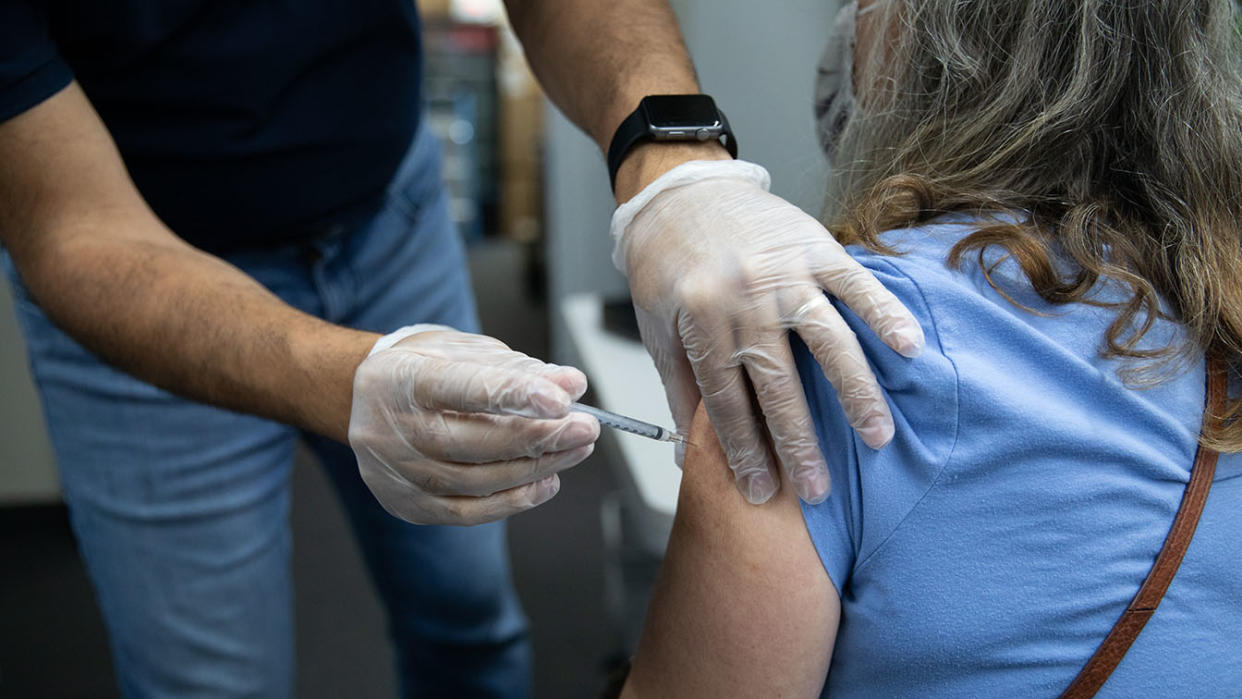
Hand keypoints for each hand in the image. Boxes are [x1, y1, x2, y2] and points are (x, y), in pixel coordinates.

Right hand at [349, 325, 599, 524]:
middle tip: (586, 427)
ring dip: (537, 467)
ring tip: (576, 449)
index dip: (516, 394)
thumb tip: (571, 387)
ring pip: (478, 481)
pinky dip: (514, 500)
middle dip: (540, 436)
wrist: (359, 399)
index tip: (562, 399)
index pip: (464, 388)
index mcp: (403, 379)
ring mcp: (398, 472)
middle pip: (475, 442)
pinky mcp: (408, 504)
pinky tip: (547, 482)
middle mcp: (394, 429)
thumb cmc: (419, 369)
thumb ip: (516, 369)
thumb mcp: (462, 350)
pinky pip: (468, 512)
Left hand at [612, 160, 923, 505]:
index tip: (762, 491)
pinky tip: (908, 347)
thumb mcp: (658, 328)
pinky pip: (855, 284)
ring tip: (877, 435)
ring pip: (827, 341)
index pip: (727, 402)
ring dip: (855, 392)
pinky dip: (884, 313)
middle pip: (779, 384)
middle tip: (819, 490)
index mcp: (700, 323)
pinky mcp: (814, 246)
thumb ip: (680, 389)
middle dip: (800, 443)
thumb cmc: (667, 263)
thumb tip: (689, 454)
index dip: (745, 450)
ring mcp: (783, 272)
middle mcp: (744, 300)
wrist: (680, 189)